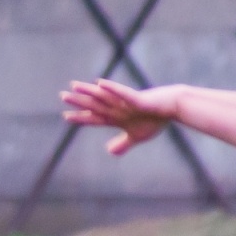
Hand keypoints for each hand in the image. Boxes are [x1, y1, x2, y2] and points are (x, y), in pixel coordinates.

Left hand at [60, 79, 178, 155]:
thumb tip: (109, 152)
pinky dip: (111, 89)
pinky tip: (99, 83)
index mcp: (117, 118)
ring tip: (74, 86)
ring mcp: (126, 102)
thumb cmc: (156, 120)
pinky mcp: (137, 98)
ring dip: (89, 92)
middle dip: (79, 101)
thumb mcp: (137, 136)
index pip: (95, 118)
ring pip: (104, 97)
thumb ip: (123, 143)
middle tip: (62, 96)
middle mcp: (118, 108)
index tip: (66, 117)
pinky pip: (122, 93)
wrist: (173, 108)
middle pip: (95, 105)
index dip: (81, 118)